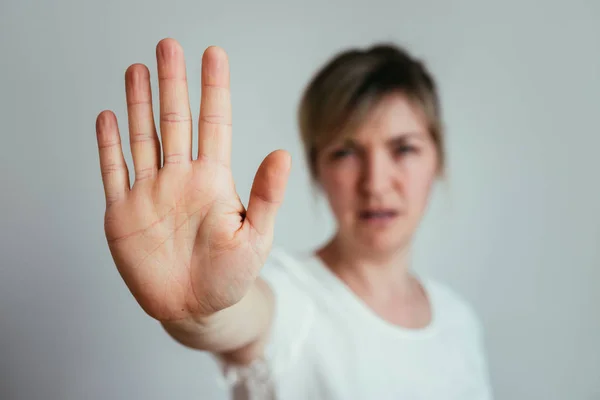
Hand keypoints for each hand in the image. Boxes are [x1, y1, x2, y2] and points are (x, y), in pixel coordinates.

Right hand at [95, 38, 289, 321]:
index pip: (214, 123)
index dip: (213, 88)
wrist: (197, 309)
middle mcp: (181, 178)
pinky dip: (109, 145)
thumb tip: (282, 153)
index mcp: (213, 180)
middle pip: (175, 120)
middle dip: (172, 83)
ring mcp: (151, 193)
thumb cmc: (231, 275)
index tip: (213, 55)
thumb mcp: (256, 236)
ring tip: (138, 69)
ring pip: (143, 138)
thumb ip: (266, 195)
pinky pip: (114, 172)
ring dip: (139, 104)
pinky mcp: (124, 214)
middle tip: (168, 46)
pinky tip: (108, 117)